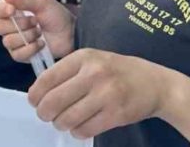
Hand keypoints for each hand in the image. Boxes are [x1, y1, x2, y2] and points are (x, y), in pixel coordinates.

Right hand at [0, 0, 75, 61]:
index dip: (1, 11)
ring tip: (40, 32)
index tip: (13, 10)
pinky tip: (41, 43)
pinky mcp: (22, 56)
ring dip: (27, 36)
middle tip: (35, 21)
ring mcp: (15, 42)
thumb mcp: (41, 2)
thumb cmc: (57, 15)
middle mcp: (10, 27)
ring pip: (8, 41)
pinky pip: (16, 54)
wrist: (71, 33)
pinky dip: (30, 48)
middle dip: (19, 24)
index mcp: (12, 12)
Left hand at [29, 49, 168, 139]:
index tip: (34, 101)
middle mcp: (94, 74)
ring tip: (64, 121)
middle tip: (46, 115)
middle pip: (53, 101)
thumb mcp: (91, 60)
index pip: (47, 79)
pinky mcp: (116, 115)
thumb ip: (66, 71)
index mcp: (83, 58)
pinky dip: (77, 132)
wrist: (155, 83)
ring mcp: (106, 95)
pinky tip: (80, 127)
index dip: (35, 95)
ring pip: (67, 118)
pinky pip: (84, 130)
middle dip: (44, 113)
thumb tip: (38, 92)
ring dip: (60, 124)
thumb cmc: (116, 71)